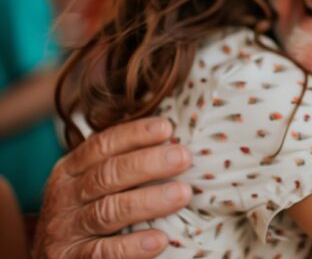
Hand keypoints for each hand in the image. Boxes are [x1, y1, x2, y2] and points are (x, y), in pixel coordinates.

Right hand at [33, 117, 192, 257]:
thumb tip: (173, 145)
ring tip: (182, 194)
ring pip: (108, 211)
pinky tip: (159, 240)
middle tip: (183, 157)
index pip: (102, 145)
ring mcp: (65, 230)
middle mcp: (64, 196)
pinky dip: (132, 246)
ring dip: (148, 201)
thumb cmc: (84, 214)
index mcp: (70, 170)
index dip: (134, 135)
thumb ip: (121, 167)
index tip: (167, 128)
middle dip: (148, 163)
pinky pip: (103, 252)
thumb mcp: (91, 186)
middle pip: (107, 175)